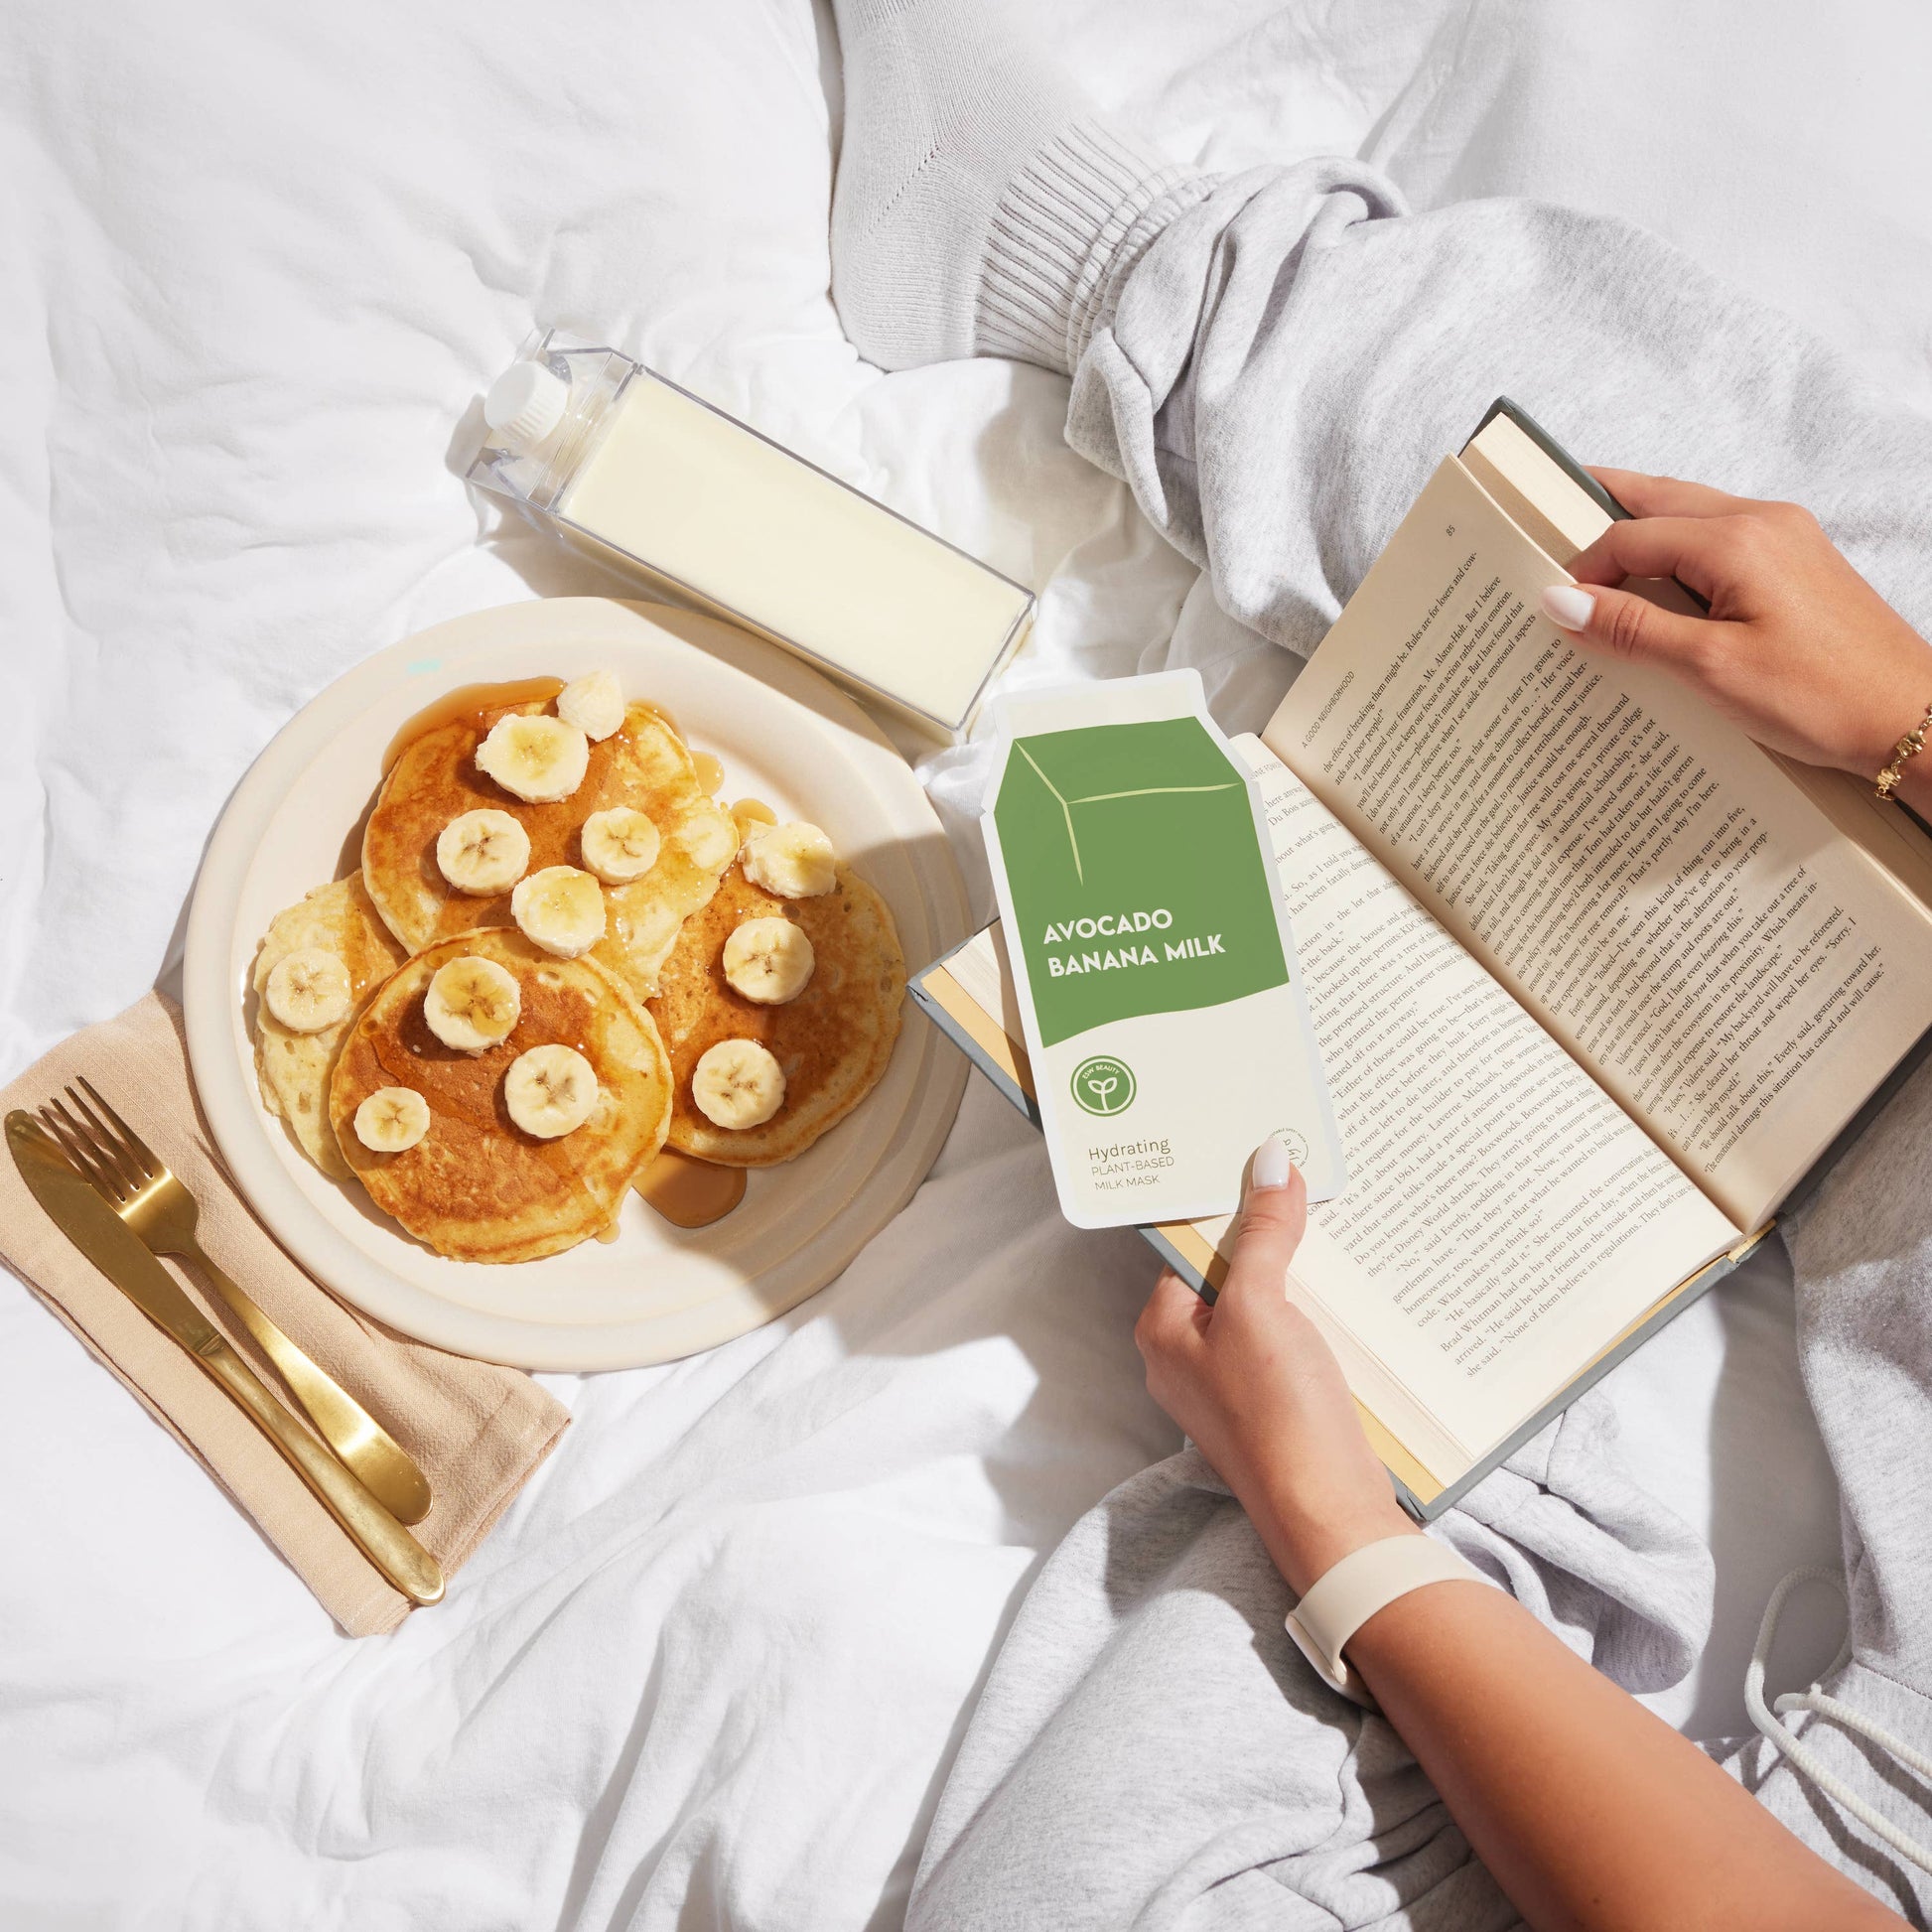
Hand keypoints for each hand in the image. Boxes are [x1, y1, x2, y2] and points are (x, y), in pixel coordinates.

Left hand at [1134, 1139, 1412, 1594]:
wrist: (1329, 1515)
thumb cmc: (1277, 1413)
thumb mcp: (1262, 1307)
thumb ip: (1264, 1234)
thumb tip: (1269, 1162)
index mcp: (1163, 1330)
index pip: (1189, 1246)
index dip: (1228, 1205)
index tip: (1266, 1163)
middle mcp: (1187, 1358)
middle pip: (1229, 1274)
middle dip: (1270, 1236)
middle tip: (1310, 1184)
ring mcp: (1232, 1386)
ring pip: (1264, 1306)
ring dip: (1299, 1274)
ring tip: (1337, 1226)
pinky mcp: (1276, 1406)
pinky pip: (1291, 1339)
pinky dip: (1316, 1313)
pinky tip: (1350, 1292)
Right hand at [1541, 470, 1931, 808]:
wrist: (1911, 718)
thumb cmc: (1823, 697)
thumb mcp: (1710, 668)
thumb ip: (1632, 628)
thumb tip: (1562, 599)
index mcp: (1737, 540)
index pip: (1630, 536)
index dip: (1583, 568)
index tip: (1553, 608)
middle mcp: (1762, 521)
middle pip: (1658, 500)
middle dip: (1601, 516)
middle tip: (1549, 536)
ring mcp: (1785, 538)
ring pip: (1688, 516)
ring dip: (1639, 536)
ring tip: (1598, 573)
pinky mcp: (1796, 563)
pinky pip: (1718, 542)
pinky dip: (1676, 557)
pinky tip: (1659, 596)